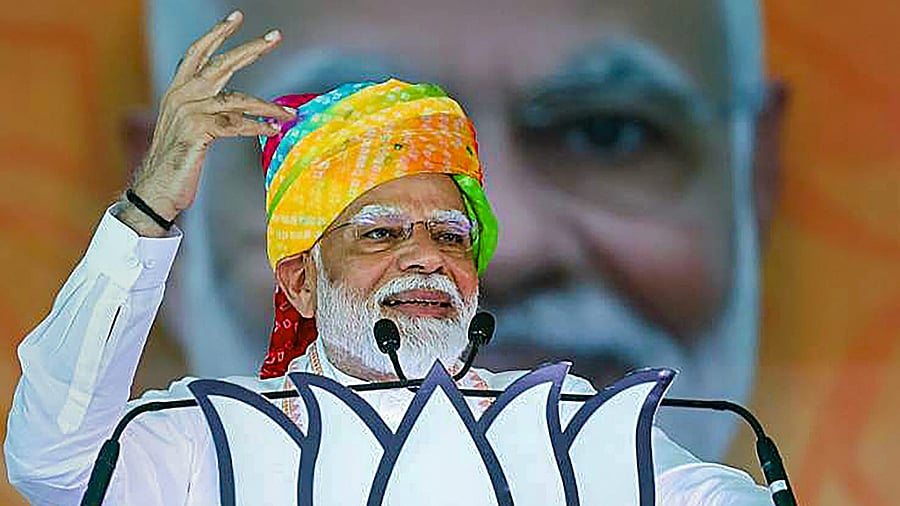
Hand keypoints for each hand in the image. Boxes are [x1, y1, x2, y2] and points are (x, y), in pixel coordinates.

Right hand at [118, 10, 293, 235]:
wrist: (156, 189)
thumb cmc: (177, 161)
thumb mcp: (192, 129)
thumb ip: (212, 112)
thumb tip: (245, 108)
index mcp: (177, 90)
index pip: (198, 52)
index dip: (218, 33)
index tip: (237, 16)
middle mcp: (181, 96)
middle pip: (221, 64)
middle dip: (250, 48)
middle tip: (275, 37)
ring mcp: (188, 112)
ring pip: (237, 99)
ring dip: (268, 106)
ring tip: (289, 113)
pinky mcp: (198, 131)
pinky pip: (237, 125)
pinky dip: (258, 128)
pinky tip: (274, 130)